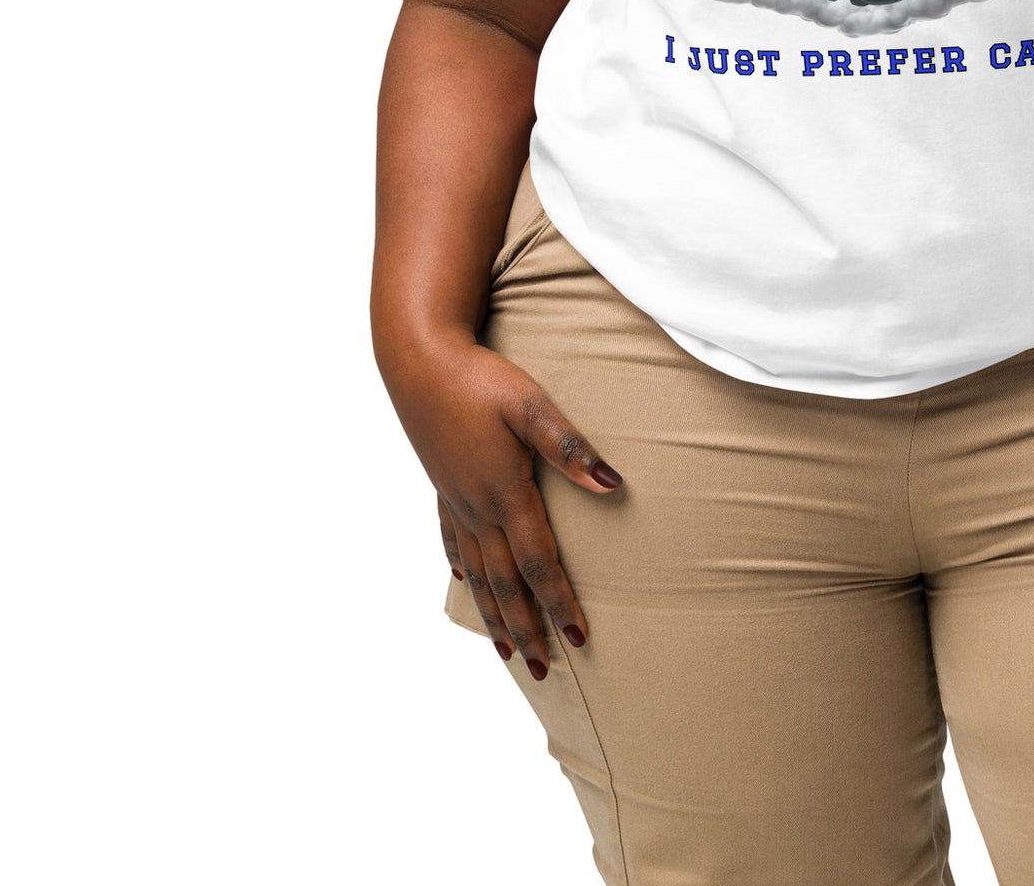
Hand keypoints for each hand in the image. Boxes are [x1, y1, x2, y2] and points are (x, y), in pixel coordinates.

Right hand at [383, 333, 621, 678]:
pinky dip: (462, 570)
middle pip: (506, 583)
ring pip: (477, 573)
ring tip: (506, 652)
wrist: (419, 362)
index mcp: (505, 495)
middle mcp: (477, 508)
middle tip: (544, 670)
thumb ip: (570, 449)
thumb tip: (613, 485)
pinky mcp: (442, 486)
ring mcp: (455, 500)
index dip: (559, 603)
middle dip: (526, 628)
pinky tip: (463, 582)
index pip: (538, 564)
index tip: (579, 638)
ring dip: (494, 614)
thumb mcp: (532, 407)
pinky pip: (452, 541)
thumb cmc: (480, 380)